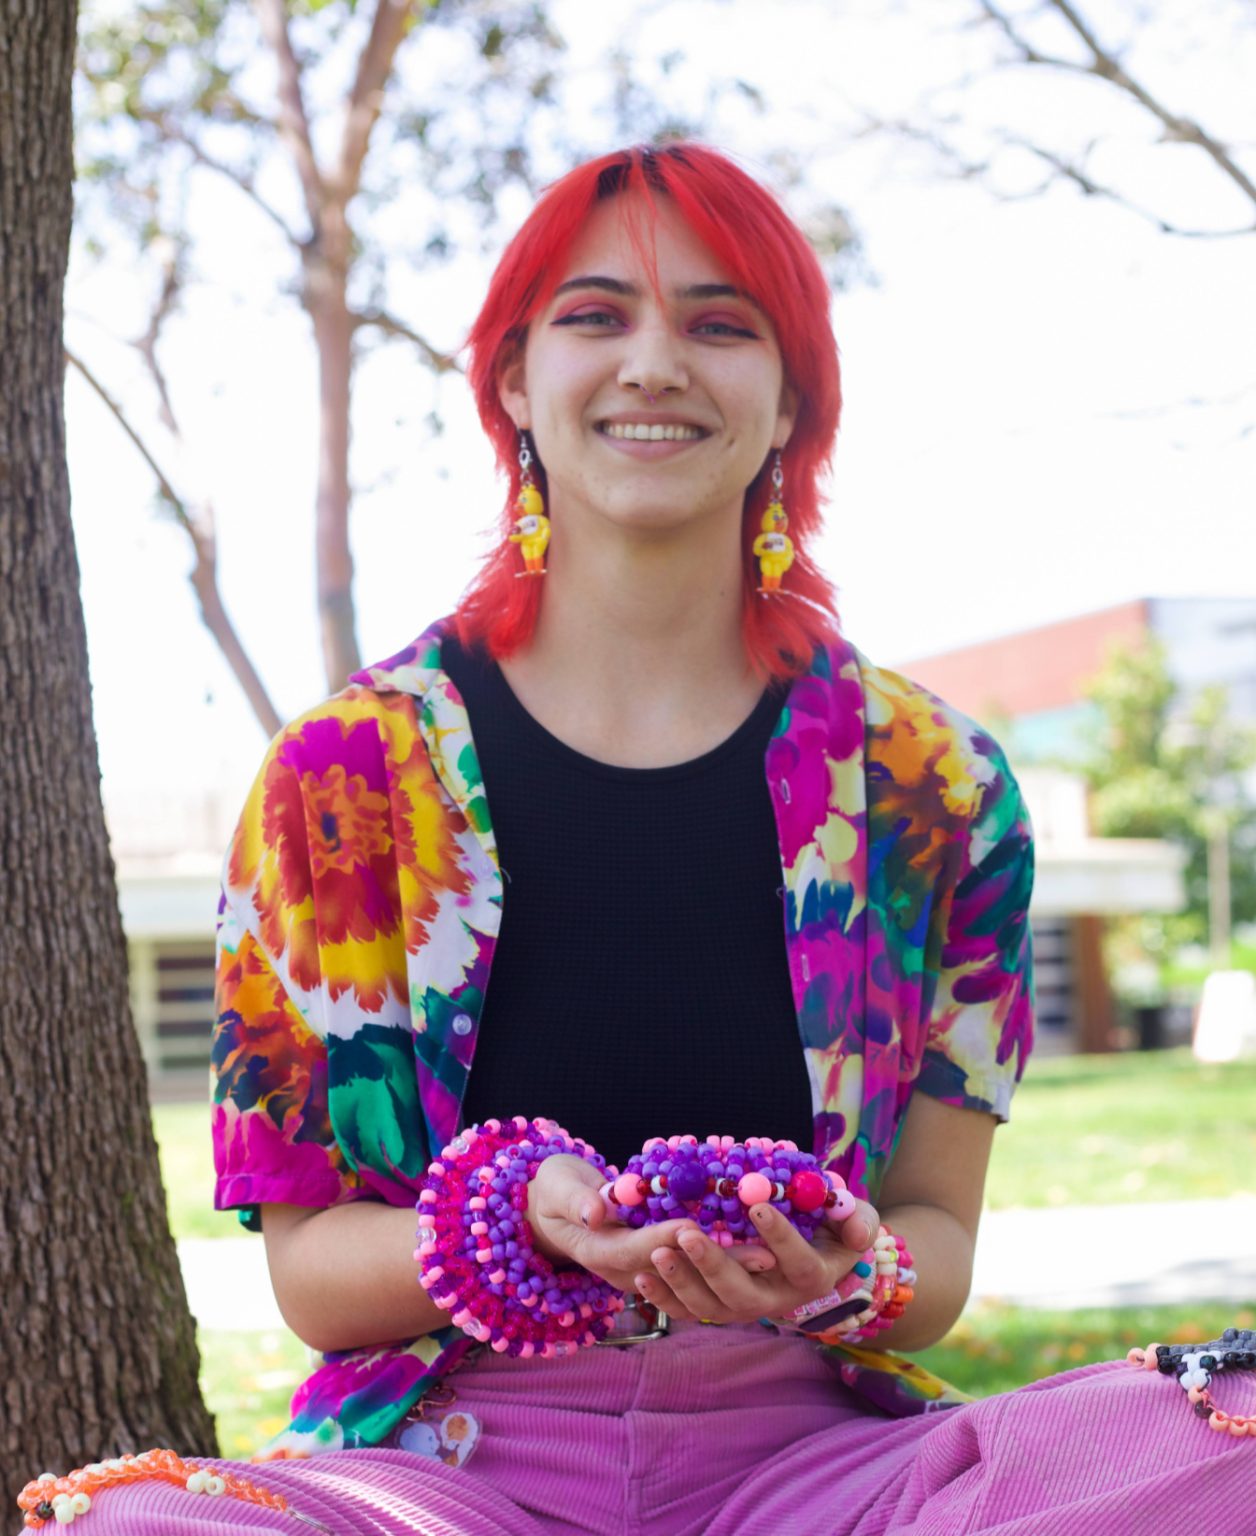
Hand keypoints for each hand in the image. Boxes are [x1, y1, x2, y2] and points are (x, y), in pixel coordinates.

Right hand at [525, 1155, 777, 1294]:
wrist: (548, 1208)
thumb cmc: (552, 1188)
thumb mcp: (556, 1186)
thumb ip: (576, 1199)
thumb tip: (595, 1212)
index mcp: (599, 1250)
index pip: (638, 1250)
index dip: (667, 1239)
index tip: (696, 1226)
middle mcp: (622, 1270)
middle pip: (675, 1270)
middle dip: (717, 1262)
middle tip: (763, 1254)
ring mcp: (639, 1272)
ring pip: (688, 1276)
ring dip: (727, 1267)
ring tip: (770, 1257)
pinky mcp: (653, 1265)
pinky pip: (688, 1271)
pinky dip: (718, 1262)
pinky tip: (752, 1250)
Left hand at [634, 1198, 880, 1325]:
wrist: (813, 1252)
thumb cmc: (833, 1226)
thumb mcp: (854, 1218)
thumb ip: (859, 1220)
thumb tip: (860, 1230)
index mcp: (811, 1276)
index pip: (799, 1263)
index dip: (780, 1238)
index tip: (758, 1206)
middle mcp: (776, 1300)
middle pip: (743, 1295)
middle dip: (713, 1265)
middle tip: (687, 1232)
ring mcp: (744, 1306)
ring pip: (711, 1308)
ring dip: (681, 1282)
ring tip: (657, 1253)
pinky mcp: (718, 1306)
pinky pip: (689, 1311)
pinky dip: (664, 1296)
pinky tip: (642, 1274)